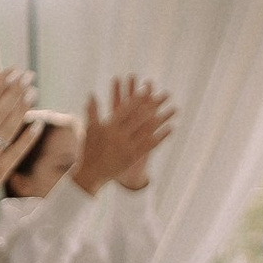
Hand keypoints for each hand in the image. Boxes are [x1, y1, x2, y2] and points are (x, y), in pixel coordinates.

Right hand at [75, 77, 176, 194]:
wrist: (91, 173)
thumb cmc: (89, 149)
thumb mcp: (90, 129)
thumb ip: (92, 111)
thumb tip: (91, 95)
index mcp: (109, 127)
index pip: (125, 109)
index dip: (136, 99)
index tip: (146, 89)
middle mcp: (119, 135)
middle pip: (140, 117)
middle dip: (154, 104)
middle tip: (165, 94)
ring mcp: (128, 147)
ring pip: (149, 130)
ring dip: (162, 118)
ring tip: (173, 109)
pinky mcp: (134, 157)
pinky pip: (150, 145)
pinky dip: (161, 136)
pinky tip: (170, 128)